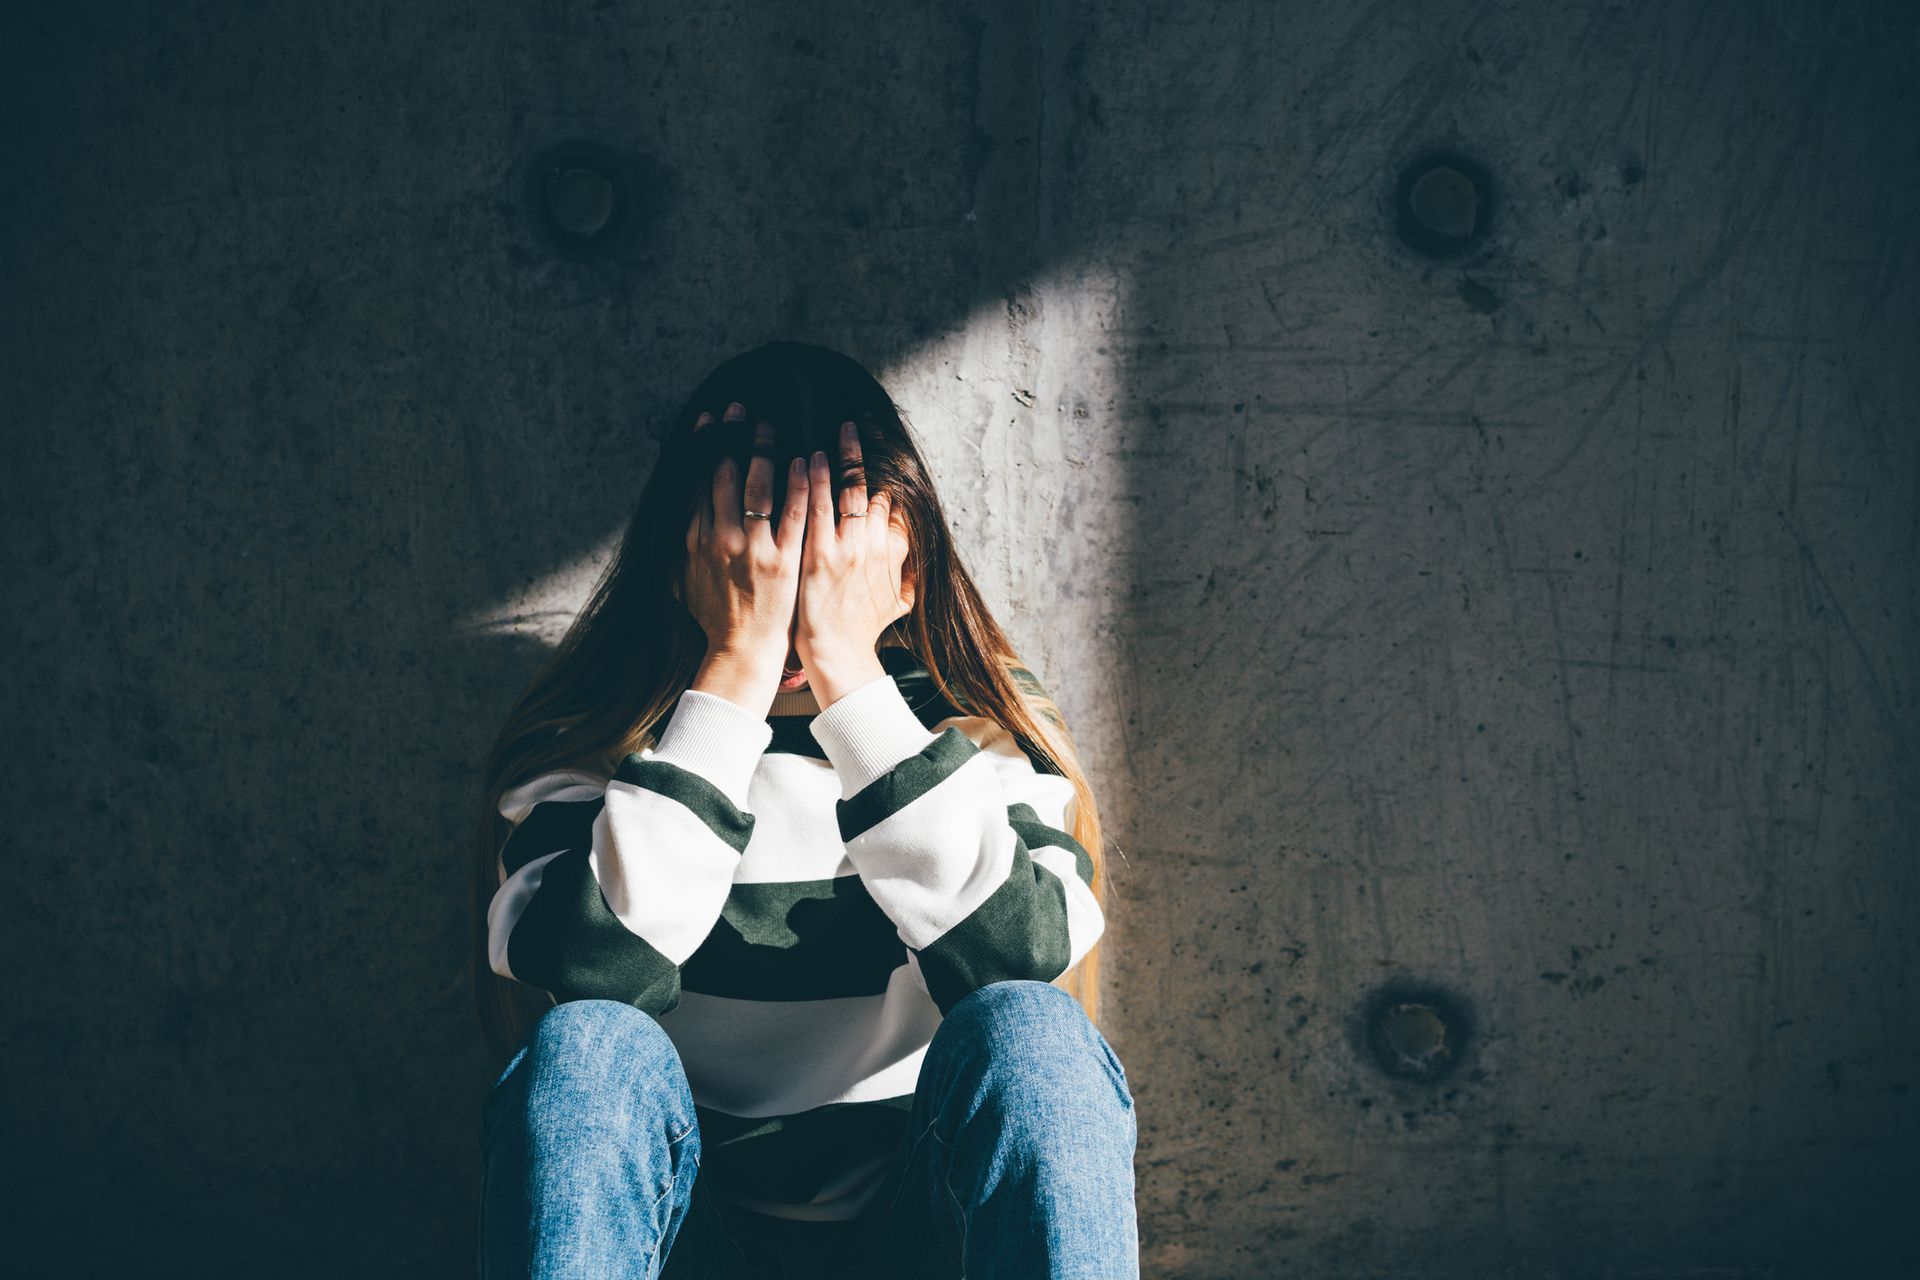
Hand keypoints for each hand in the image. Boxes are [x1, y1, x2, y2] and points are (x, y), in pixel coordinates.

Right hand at [678, 402, 811, 702]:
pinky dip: (797, 485)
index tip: (710, 420)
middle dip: (731, 436)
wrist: (740, 649)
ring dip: (762, 449)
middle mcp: (719, 538)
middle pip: (724, 475)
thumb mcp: (685, 575)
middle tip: (739, 409)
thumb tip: (683, 510)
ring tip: (770, 425)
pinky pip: (792, 514)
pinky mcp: (782, 560)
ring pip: (756, 487)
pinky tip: (803, 461)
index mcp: (695, 539)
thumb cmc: (716, 614)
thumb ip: (685, 541)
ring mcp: (751, 548)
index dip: (704, 446)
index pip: (698, 481)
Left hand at [794, 419, 914, 704]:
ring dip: (841, 457)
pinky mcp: (819, 555)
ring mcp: (846, 547)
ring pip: (846, 490)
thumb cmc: (862, 630)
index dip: (882, 473)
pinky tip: (811, 458)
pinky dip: (817, 481)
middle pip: (870, 487)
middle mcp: (873, 544)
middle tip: (853, 423)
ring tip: (833, 432)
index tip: (874, 448)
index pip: (890, 501)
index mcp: (892, 551)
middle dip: (862, 453)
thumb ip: (907, 572)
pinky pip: (817, 508)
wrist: (836, 655)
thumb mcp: (899, 600)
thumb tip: (915, 552)